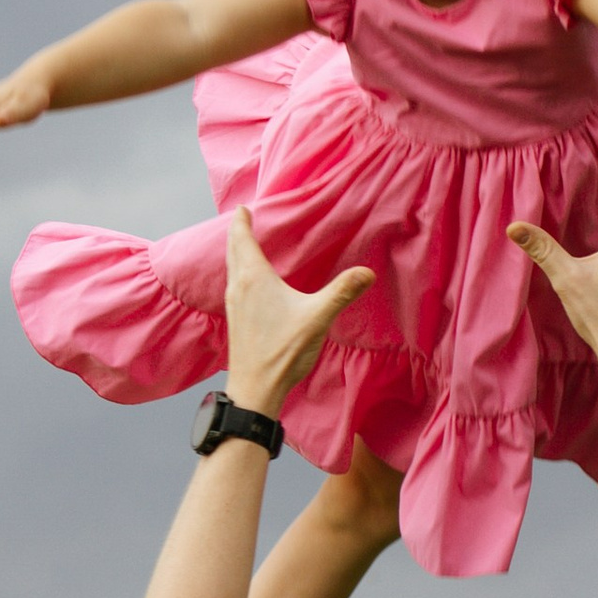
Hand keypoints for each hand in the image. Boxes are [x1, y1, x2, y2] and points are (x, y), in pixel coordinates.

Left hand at [220, 211, 372, 416]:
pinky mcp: (236, 321)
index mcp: (253, 279)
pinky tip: (250, 284)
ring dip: (236, 253)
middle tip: (243, 219)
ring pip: (231, 269)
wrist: (255, 390)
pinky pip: (234, 285)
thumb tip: (367, 272)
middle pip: (232, 251)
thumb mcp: (318, 318)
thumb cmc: (282, 352)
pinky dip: (239, 272)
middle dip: (237, 233)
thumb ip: (342, 292)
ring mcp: (233, 305)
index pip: (242, 239)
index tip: (243, 207)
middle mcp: (238, 287)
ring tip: (245, 245)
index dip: (242, 221)